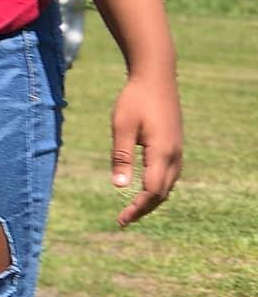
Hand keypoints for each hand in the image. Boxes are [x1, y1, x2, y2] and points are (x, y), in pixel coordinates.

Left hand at [111, 73, 182, 225]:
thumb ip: (121, 157)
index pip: (152, 191)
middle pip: (162, 193)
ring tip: (132, 208)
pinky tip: (144, 188)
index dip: (137, 208)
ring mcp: (177, 149)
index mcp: (162, 152)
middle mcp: (174, 155)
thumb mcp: (122, 127)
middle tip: (123, 219)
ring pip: (168, 185)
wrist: (156, 76)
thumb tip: (119, 187)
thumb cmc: (135, 99)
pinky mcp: (175, 144)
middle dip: (144, 208)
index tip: (121, 219)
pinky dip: (158, 187)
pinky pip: (169, 174)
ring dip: (152, 199)